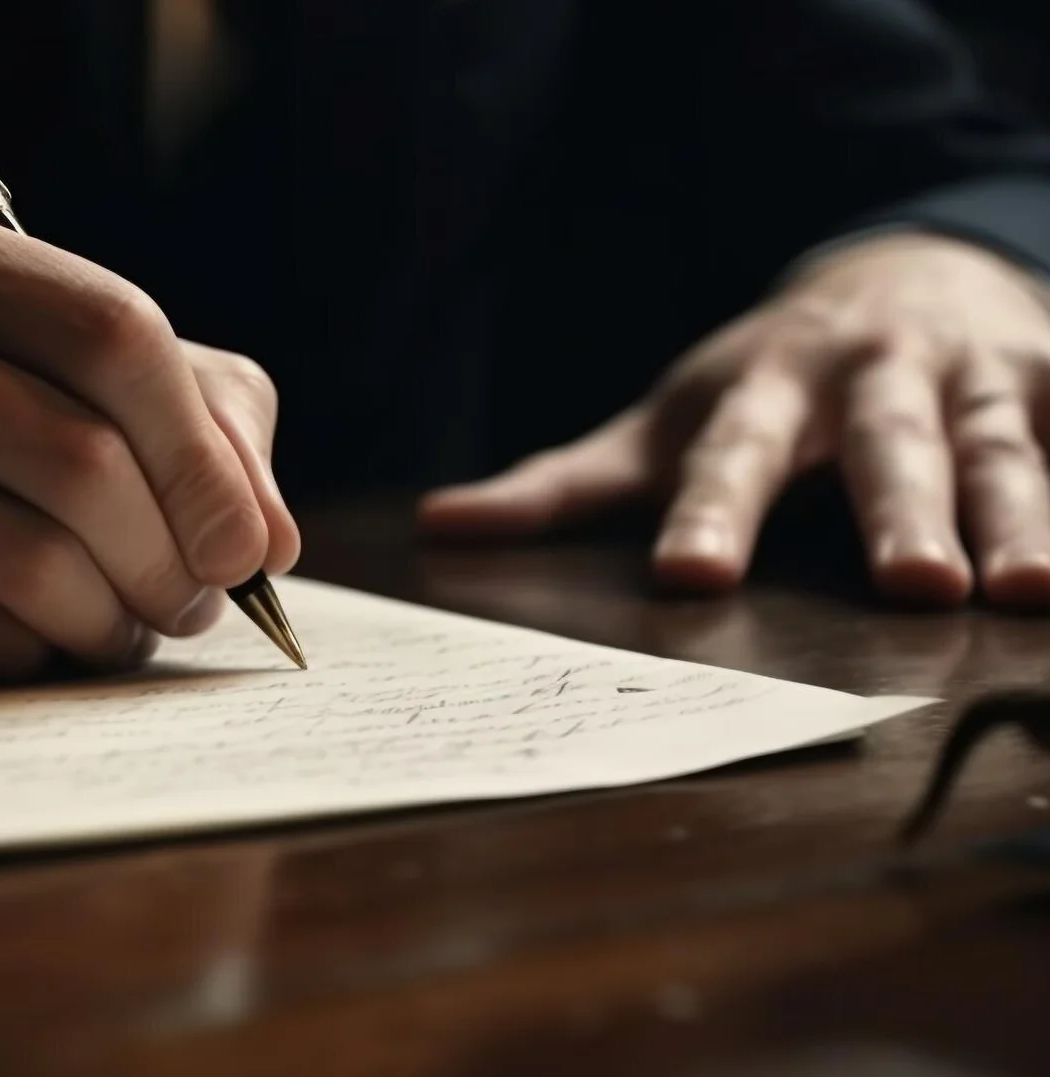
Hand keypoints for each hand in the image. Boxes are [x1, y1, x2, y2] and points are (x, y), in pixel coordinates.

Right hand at [0, 189, 297, 681]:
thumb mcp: (53, 363)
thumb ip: (193, 411)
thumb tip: (266, 538)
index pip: (109, 331)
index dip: (203, 453)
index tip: (247, 544)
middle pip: (78, 456)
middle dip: (173, 554)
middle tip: (197, 600)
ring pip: (32, 562)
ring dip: (115, 619)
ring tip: (125, 624)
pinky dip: (37, 655)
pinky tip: (34, 639)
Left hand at [419, 233, 1049, 607]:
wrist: (901, 277)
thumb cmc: (761, 385)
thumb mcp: (664, 424)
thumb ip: (563, 484)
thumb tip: (438, 526)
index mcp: (760, 394)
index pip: (729, 460)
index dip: (712, 513)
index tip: (691, 576)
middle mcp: (865, 380)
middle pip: (881, 448)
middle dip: (897, 513)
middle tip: (914, 590)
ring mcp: (965, 381)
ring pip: (994, 448)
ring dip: (1017, 514)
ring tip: (1022, 591)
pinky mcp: (1044, 383)